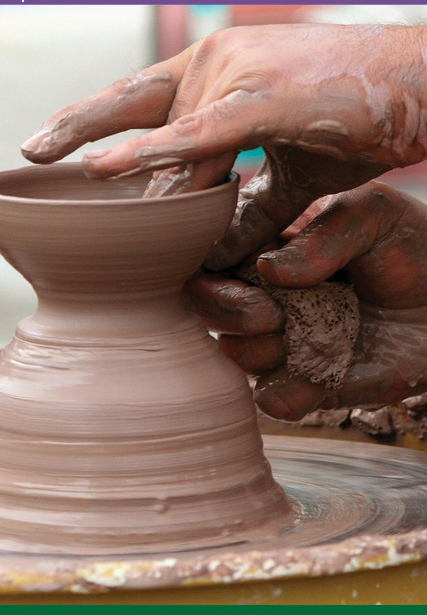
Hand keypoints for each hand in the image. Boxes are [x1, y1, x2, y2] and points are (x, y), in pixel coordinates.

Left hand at [22, 24, 426, 261]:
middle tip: (27, 151)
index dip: (97, 119)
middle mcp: (215, 65)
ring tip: (53, 168)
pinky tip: (97, 170)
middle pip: (131, 102)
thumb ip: (244, 209)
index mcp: (217, 76)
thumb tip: (212, 253)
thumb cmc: (350, 125)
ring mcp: (235, 76)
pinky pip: (195, 137)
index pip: (142, 98)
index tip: (54, 145)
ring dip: (121, 169)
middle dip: (75, 126)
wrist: (414, 90)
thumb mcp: (286, 175)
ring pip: (166, 137)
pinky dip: (147, 154)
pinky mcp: (261, 101)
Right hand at [185, 182, 426, 419]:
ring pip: (236, 355)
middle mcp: (266, 296)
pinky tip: (325, 371)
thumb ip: (323, 235)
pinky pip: (272, 399)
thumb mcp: (375, 215)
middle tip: (273, 311)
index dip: (213, 270)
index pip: (211, 258)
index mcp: (270, 247)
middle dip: (231, 311)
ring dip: (264, 349)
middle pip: (208, 310)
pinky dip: (291, 390)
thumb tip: (269, 269)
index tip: (248, 273)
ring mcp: (282, 342)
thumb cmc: (413, 247)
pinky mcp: (305, 385)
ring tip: (309, 333)